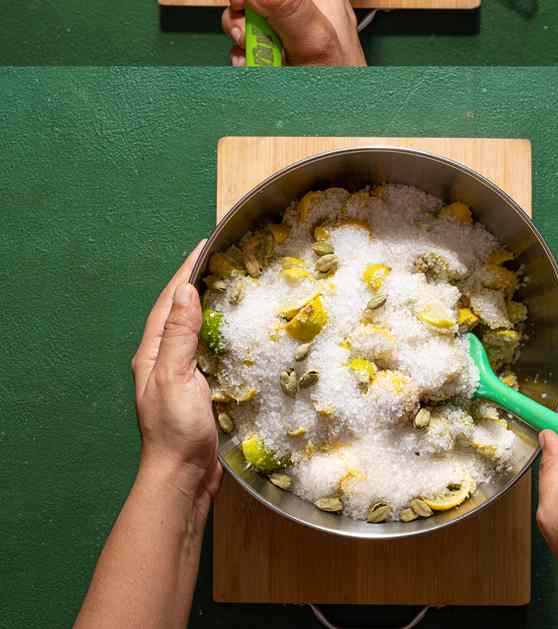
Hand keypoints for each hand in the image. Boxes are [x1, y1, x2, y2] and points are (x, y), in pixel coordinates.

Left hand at [130, 243, 221, 520]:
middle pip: (180, 311)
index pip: (168, 302)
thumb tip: (185, 289)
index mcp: (153, 354)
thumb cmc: (175, 428)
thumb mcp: (175, 376)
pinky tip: (242, 330)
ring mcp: (182, 376)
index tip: (205, 245)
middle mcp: (164, 360)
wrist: (182, 476)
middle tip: (226, 259)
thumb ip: (180, 335)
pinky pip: (211, 349)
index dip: (185, 272)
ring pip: (196, 330)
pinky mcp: (200, 389)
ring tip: (237, 285)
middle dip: (198, 282)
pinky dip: (225, 332)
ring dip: (213, 306)